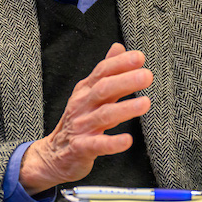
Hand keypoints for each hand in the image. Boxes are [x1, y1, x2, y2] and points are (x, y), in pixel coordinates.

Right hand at [19, 44, 151, 194]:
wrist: (54, 154)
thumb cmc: (79, 120)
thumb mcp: (89, 93)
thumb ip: (105, 71)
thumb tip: (118, 46)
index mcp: (85, 90)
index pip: (102, 72)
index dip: (120, 64)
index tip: (139, 57)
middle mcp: (82, 105)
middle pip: (103, 89)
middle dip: (125, 81)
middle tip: (147, 76)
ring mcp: (81, 126)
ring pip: (104, 115)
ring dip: (125, 109)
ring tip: (145, 103)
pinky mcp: (81, 148)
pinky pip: (98, 144)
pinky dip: (112, 142)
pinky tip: (127, 140)